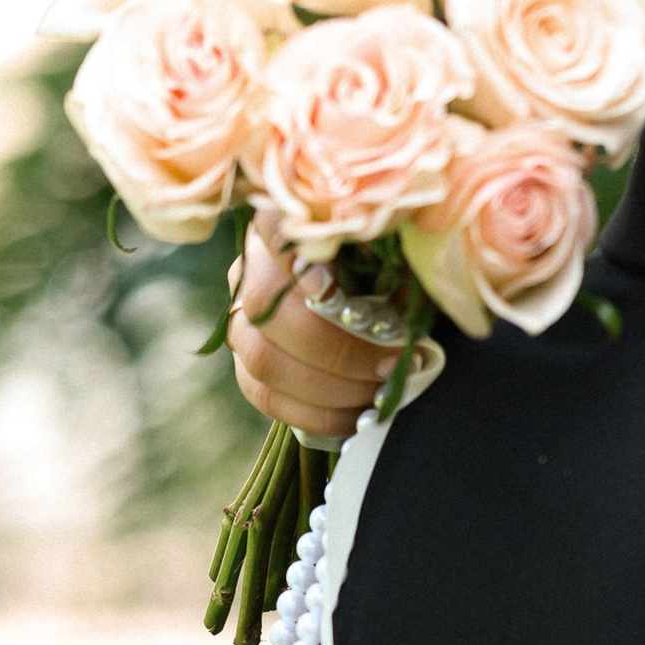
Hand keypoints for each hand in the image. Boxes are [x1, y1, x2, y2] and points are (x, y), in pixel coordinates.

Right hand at [226, 221, 383, 441]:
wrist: (377, 309)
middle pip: (266, 308)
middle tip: (391, 364)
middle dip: (336, 348)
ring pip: (263, 359)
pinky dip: (316, 414)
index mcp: (289, 227)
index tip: (329, 287)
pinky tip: (356, 417)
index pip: (272, 228)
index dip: (292, 258)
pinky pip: (267, 396)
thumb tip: (402, 303)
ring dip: (329, 388)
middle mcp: (253, 270)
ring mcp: (242, 320)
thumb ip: (398, 265)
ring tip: (380, 394)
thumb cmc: (395, 272)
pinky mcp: (248, 364)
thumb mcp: (402, 257)